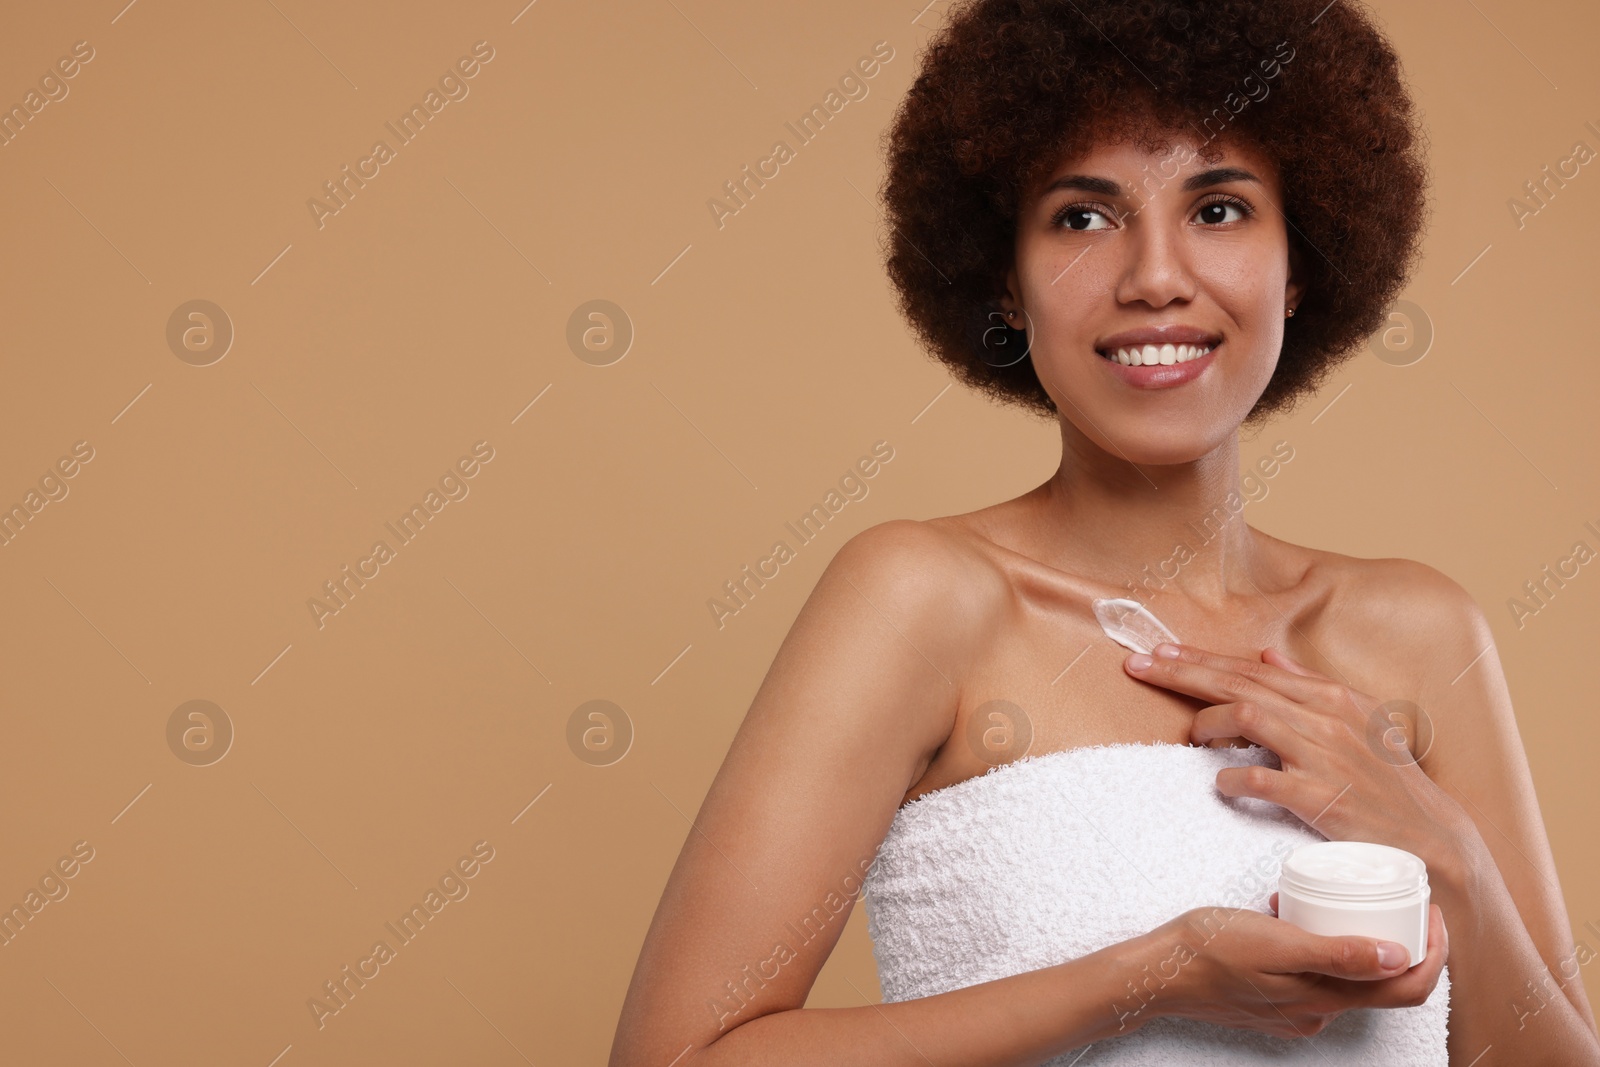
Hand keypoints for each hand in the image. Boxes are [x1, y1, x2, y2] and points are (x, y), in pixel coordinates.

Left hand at [1122, 642, 1474, 871]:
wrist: (1430, 836)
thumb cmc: (1385, 780)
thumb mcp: (1356, 722)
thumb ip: (1309, 687)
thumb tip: (1269, 656)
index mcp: (1329, 697)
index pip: (1250, 668)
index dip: (1199, 658)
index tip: (1156, 653)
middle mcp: (1324, 717)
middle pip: (1239, 682)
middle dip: (1182, 672)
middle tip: (1137, 667)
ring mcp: (1324, 756)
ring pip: (1248, 715)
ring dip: (1209, 722)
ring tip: (1192, 735)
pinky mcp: (1322, 798)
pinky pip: (1262, 778)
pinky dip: (1233, 778)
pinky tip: (1222, 783)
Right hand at [1133, 902, 1448, 1037]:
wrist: (1157, 970)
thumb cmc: (1209, 948)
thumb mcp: (1277, 942)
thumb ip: (1338, 955)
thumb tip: (1401, 958)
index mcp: (1325, 1000)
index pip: (1407, 988)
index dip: (1431, 952)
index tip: (1430, 913)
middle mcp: (1317, 1012)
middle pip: (1383, 984)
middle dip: (1400, 941)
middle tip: (1395, 899)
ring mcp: (1296, 1010)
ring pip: (1348, 977)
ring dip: (1355, 939)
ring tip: (1338, 899)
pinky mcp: (1276, 1001)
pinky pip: (1317, 976)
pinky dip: (1320, 946)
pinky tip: (1295, 916)